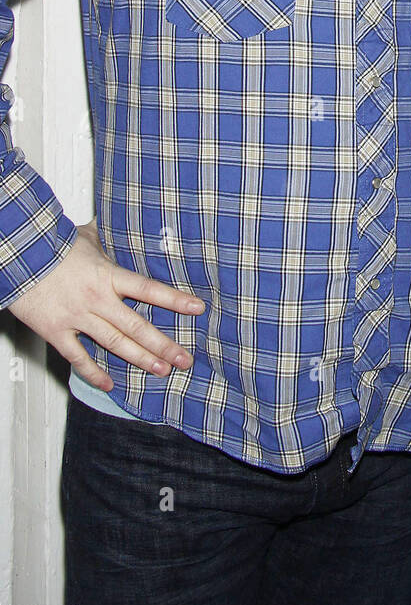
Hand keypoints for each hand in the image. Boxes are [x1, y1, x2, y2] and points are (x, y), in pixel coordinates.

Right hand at [8, 221, 204, 390]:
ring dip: (140, 359)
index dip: (175, 300)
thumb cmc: (51, 244)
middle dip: (164, 345)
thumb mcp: (86, 236)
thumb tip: (120, 222)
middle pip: (137, 326)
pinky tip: (109, 383)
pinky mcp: (57, 332)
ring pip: (115, 344)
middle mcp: (97, 300)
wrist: (19, 255)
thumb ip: (107, 238)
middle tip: (185, 359)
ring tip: (161, 371)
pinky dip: (93, 373)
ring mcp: (78, 318)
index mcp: (107, 275)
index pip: (149, 289)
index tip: (197, 309)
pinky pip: (78, 358)